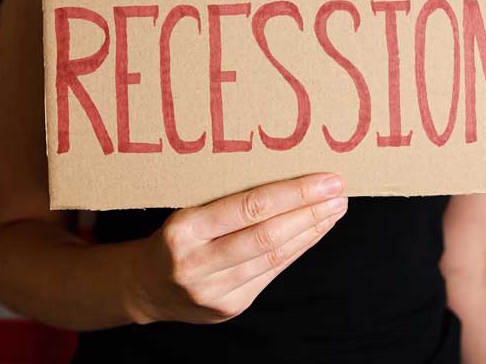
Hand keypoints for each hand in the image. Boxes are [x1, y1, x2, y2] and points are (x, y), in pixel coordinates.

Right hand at [122, 173, 347, 324]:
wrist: (145, 286)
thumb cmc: (173, 236)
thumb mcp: (186, 209)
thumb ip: (227, 199)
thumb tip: (287, 176)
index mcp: (183, 229)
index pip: (249, 207)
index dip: (293, 193)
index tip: (326, 180)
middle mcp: (197, 263)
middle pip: (267, 235)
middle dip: (310, 212)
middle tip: (339, 194)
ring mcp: (213, 291)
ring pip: (274, 257)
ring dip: (310, 231)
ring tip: (334, 210)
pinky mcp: (229, 308)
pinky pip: (271, 274)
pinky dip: (296, 250)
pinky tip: (313, 232)